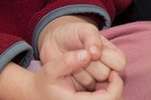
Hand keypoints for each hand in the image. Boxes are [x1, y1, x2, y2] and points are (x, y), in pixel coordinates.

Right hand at [0, 52, 122, 99]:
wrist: (35, 94)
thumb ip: (68, 60)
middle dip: (116, 88)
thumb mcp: (51, 68)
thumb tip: (87, 54)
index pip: (109, 99)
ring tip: (108, 77)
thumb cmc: (44, 81)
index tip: (113, 71)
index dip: (116, 85)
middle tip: (113, 73)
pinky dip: (106, 94)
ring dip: (112, 91)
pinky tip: (101, 84)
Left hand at [39, 17, 125, 90]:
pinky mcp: (80, 89)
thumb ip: (92, 37)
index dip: (107, 57)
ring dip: (79, 70)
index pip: (120, 63)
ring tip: (74, 61)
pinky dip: (71, 78)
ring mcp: (93, 81)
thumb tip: (96, 53)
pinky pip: (78, 88)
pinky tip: (69, 70)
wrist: (55, 42)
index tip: (93, 48)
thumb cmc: (73, 34)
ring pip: (91, 82)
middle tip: (82, 53)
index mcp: (112, 55)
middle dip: (91, 63)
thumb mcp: (84, 29)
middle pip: (104, 73)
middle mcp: (105, 70)